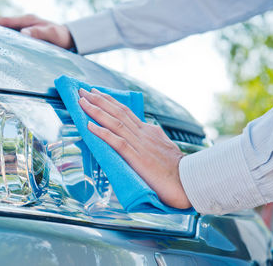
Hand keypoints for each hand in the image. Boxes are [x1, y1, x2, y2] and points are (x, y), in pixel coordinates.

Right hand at [0, 15, 74, 49]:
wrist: (70, 38)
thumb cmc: (61, 37)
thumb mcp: (52, 34)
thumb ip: (39, 33)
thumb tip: (23, 33)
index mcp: (27, 20)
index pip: (3, 20)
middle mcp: (23, 22)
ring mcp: (23, 28)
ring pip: (3, 29)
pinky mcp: (25, 34)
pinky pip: (9, 35)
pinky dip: (0, 38)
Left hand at [78, 88, 191, 208]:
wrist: (190, 182)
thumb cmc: (177, 171)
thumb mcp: (164, 149)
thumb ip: (152, 141)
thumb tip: (144, 135)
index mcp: (149, 132)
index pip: (126, 112)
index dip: (109, 102)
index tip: (96, 93)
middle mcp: (143, 134)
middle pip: (118, 112)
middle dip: (98, 100)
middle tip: (82, 90)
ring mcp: (140, 145)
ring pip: (115, 123)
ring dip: (96, 111)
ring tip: (81, 102)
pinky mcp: (138, 158)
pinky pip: (117, 143)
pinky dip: (103, 133)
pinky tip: (90, 126)